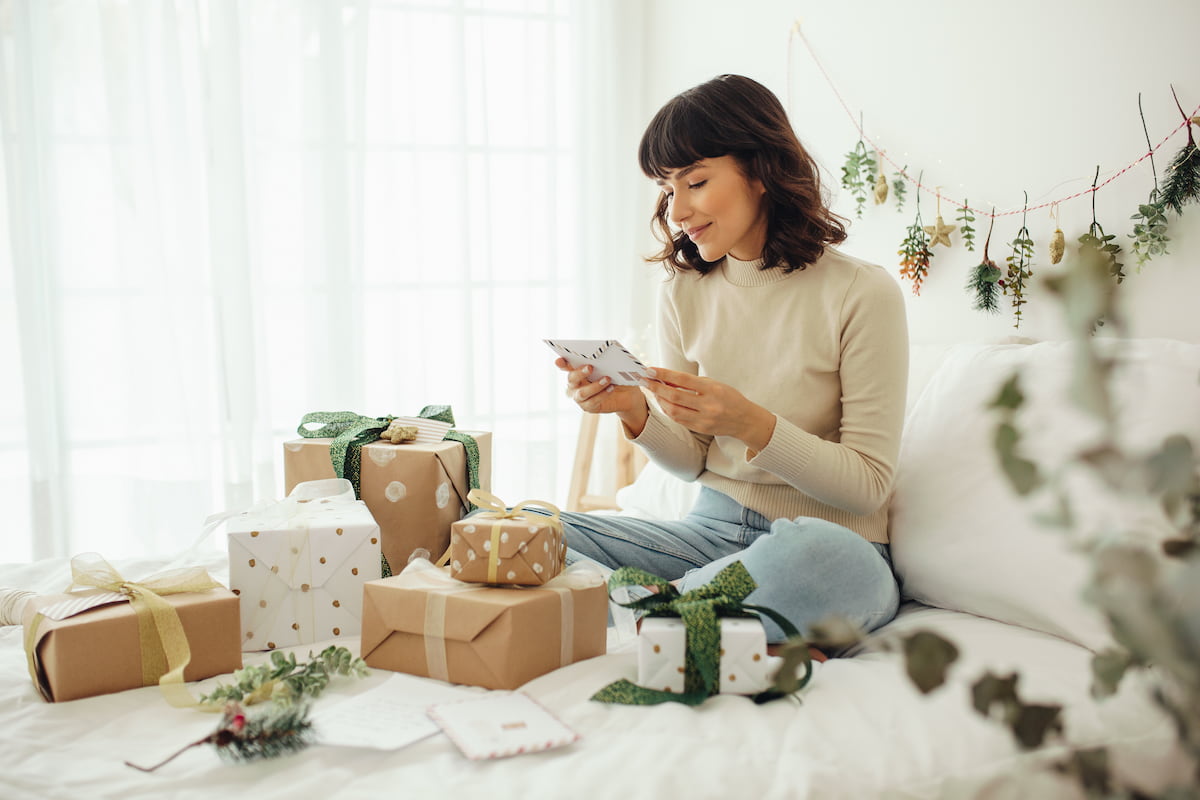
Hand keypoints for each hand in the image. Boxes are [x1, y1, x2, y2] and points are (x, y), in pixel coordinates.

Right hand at [556, 358, 648, 433]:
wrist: (627, 394)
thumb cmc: (617, 376)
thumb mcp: (612, 366)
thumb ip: (605, 361)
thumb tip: (606, 356)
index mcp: (577, 371)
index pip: (566, 366)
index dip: (562, 364)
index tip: (559, 360)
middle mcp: (575, 385)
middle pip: (572, 378)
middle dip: (580, 372)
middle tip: (591, 367)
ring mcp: (580, 397)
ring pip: (582, 393)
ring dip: (595, 385)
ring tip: (608, 378)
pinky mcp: (588, 407)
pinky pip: (593, 401)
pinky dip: (603, 394)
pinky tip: (611, 388)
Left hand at [644, 367, 775, 451]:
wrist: (745, 420)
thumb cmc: (729, 397)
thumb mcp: (714, 384)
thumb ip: (692, 383)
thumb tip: (667, 379)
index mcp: (713, 390)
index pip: (683, 380)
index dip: (664, 374)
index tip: (650, 370)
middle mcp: (708, 406)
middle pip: (674, 396)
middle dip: (656, 387)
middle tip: (644, 380)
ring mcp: (704, 420)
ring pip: (673, 410)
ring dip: (660, 400)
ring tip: (653, 390)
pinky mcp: (700, 429)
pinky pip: (678, 419)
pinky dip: (668, 410)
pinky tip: (663, 402)